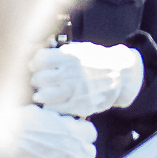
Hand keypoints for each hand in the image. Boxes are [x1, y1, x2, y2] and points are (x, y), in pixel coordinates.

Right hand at [0, 105, 98, 157]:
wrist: (9, 136)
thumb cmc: (24, 122)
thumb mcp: (48, 114)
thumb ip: (63, 121)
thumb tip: (70, 123)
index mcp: (72, 129)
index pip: (92, 134)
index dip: (86, 135)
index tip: (80, 137)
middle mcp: (73, 147)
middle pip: (91, 152)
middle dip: (84, 153)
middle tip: (76, 153)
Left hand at [31, 41, 145, 116]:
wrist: (121, 74)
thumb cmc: (98, 60)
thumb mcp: (82, 49)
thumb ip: (62, 51)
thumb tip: (40, 53)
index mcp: (71, 56)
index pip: (41, 60)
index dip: (35, 63)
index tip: (36, 66)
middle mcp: (72, 73)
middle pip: (40, 79)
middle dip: (36, 79)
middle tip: (38, 80)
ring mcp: (76, 91)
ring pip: (44, 95)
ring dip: (40, 94)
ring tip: (42, 92)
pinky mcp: (80, 106)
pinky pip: (55, 108)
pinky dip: (50, 105)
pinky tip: (52, 101)